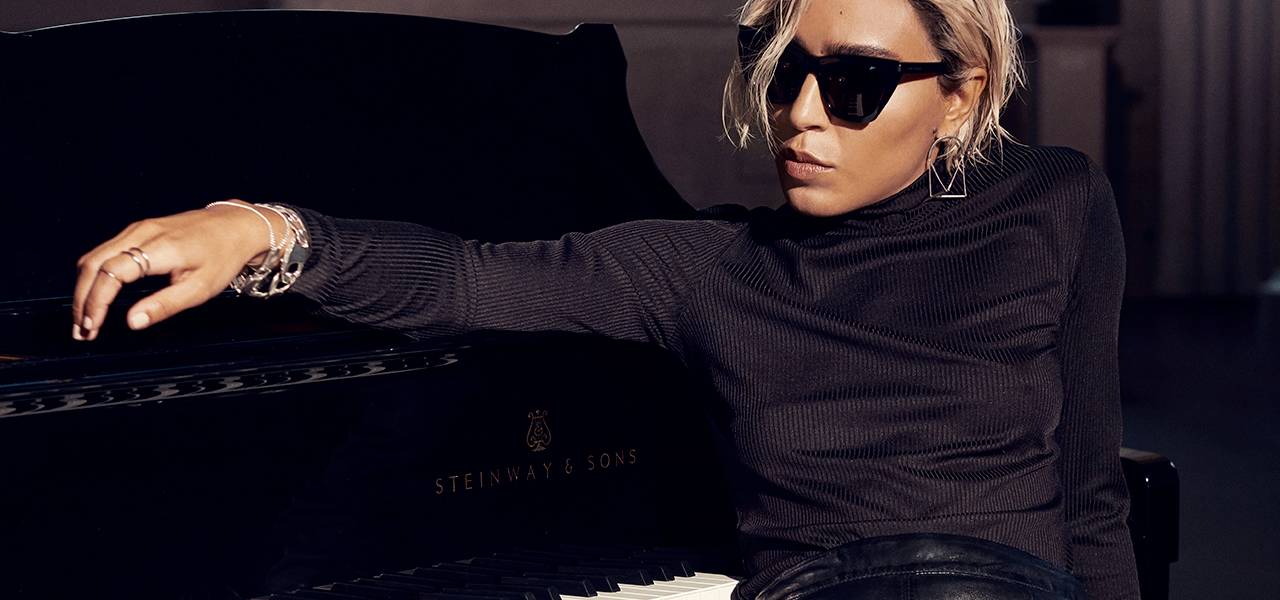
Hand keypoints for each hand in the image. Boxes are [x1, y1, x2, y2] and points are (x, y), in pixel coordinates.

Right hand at [71, 199, 285, 340]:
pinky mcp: (138, 230)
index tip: (92, 327)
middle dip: (82, 299)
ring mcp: (138, 229)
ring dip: (84, 288)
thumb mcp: (200, 288)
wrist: (236, 225)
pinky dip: (95, 275)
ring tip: (86, 317)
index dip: (95, 303)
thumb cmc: (223, 255)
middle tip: (82, 329)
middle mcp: (142, 233)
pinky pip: (104, 251)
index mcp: (158, 248)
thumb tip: (132, 322)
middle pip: (93, 265)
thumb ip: (164, 306)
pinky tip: (96, 294)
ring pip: (94, 257)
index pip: (111, 275)